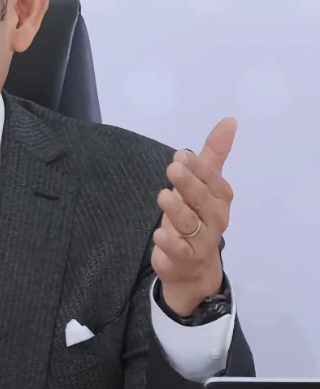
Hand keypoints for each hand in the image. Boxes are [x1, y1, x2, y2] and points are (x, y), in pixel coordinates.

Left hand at [151, 117, 235, 316]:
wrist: (193, 267)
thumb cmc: (197, 217)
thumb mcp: (204, 185)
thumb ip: (213, 155)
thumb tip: (229, 121)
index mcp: (219, 199)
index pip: (213, 182)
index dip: (199, 170)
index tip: (181, 156)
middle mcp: (214, 219)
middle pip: (203, 201)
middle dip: (189, 184)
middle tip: (173, 168)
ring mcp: (200, 240)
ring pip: (190, 224)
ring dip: (177, 210)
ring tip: (163, 195)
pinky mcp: (183, 258)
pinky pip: (179, 250)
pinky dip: (170, 242)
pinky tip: (159, 234)